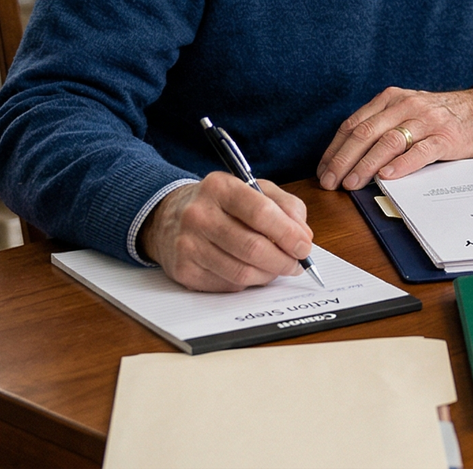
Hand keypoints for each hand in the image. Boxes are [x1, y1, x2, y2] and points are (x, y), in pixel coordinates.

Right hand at [139, 173, 312, 291]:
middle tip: (296, 264)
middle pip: (253, 247)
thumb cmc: (219, 203)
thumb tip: (304, 235)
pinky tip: (252, 271)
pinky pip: (227, 285)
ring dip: (268, 275)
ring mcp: (188, 244)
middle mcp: (199, 214)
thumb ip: (285, 206)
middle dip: (283, 260)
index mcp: (220, 187)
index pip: (261, 213)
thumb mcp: (253, 189)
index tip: (304, 246)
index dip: (288, 233)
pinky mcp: (183, 270)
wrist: (168, 216)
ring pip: (242, 272)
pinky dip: (248, 283)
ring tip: (277, 268)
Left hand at [316, 87, 472, 189]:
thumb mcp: (408, 112)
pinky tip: (387, 176)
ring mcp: (427, 121)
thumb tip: (348, 158)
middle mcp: (406, 106)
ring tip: (352, 184)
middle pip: (365, 133)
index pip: (353, 124)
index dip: (334, 149)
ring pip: (388, 142)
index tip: (323, 170)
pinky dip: (401, 165)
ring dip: (365, 166)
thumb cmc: (441, 117)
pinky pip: (420, 151)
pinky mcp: (446, 137)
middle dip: (343, 161)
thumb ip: (382, 126)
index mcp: (391, 99)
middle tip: (330, 182)